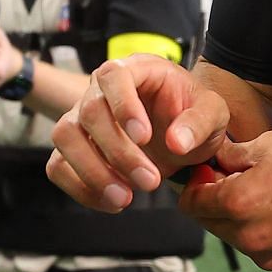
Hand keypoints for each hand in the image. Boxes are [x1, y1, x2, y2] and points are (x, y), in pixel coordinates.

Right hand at [46, 55, 228, 210]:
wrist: (183, 134)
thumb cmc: (195, 115)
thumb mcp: (213, 114)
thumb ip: (200, 123)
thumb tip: (176, 142)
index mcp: (136, 69)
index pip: (114, 75)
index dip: (123, 105)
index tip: (144, 138)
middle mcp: (100, 88)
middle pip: (89, 112)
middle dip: (118, 153)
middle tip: (151, 182)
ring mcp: (81, 116)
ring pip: (64, 136)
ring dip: (92, 172)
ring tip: (125, 199)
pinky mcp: (74, 146)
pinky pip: (58, 165)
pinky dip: (79, 188)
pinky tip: (112, 202)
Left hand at [178, 129, 271, 270]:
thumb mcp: (270, 144)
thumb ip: (231, 157)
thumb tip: (212, 160)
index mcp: (240, 203)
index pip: (191, 203)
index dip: (194, 183)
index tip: (208, 168)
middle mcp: (248, 236)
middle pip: (208, 221)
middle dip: (212, 199)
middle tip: (234, 175)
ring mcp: (267, 253)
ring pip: (231, 234)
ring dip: (235, 214)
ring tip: (262, 188)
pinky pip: (255, 243)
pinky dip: (256, 226)